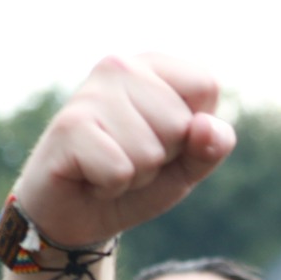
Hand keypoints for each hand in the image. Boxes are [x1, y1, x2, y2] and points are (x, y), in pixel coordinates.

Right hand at [12, 54, 235, 249]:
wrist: (75, 213)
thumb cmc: (134, 179)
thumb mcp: (186, 167)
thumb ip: (211, 147)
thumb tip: (205, 126)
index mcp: (153, 66)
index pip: (206, 86)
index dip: (194, 130)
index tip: (162, 139)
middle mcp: (119, 66)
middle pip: (180, 124)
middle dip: (161, 157)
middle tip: (129, 158)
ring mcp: (91, 92)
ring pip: (150, 151)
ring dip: (135, 175)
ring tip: (108, 166)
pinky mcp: (69, 125)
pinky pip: (119, 171)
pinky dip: (110, 187)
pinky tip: (89, 175)